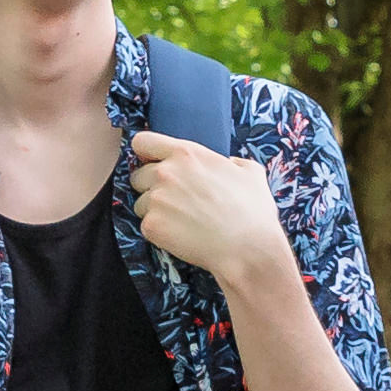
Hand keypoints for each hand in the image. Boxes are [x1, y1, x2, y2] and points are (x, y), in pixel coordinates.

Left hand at [125, 128, 296, 290]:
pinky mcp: (152, 225)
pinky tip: (181, 235)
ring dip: (155, 211)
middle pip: (138, 175)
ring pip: (140, 203)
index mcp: (186, 154)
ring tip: (181, 221)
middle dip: (151, 187)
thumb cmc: (252, 211)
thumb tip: (230, 162)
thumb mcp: (251, 173)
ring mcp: (156, 199)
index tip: (153, 163)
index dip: (146, 154)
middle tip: (174, 201)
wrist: (247, 248)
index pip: (143, 142)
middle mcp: (166, 172)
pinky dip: (159, 231)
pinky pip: (146, 225)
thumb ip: (234, 162)